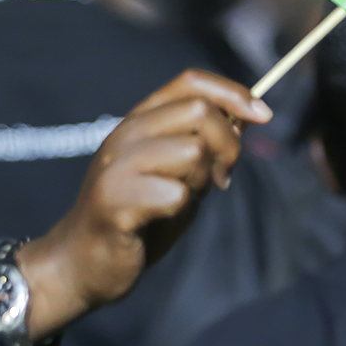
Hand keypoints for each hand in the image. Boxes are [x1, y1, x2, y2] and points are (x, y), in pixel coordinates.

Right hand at [17, 70, 268, 340]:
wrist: (81, 263)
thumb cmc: (135, 218)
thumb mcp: (173, 173)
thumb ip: (201, 147)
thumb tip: (246, 119)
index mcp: (138, 121)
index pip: (191, 81)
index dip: (234, 93)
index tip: (263, 116)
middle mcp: (125, 135)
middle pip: (199, 112)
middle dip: (228, 145)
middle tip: (221, 178)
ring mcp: (116, 167)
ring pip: (191, 151)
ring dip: (202, 180)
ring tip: (187, 199)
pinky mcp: (115, 202)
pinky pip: (175, 194)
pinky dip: (180, 208)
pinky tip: (162, 219)